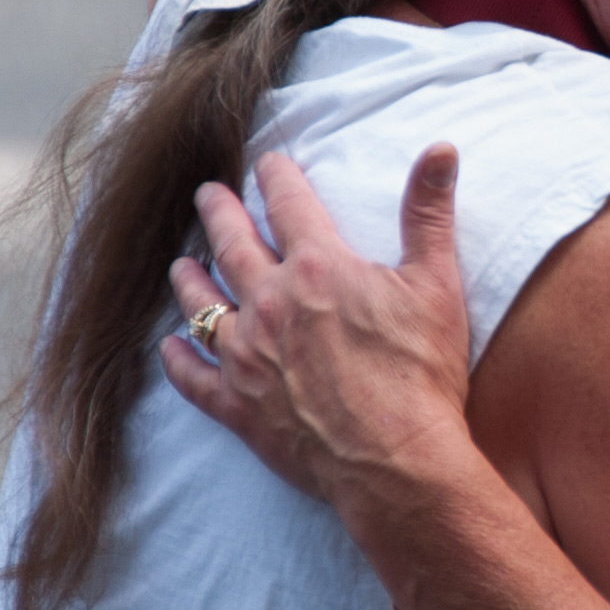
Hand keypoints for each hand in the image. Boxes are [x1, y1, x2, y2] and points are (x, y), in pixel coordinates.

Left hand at [160, 147, 473, 505]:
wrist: (396, 461)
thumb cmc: (421, 373)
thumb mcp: (437, 283)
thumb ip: (429, 212)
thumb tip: (441, 149)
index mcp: (318, 267)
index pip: (289, 204)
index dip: (277, 176)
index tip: (267, 162)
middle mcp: (270, 303)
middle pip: (233, 244)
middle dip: (219, 213)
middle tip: (207, 195)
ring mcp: (247, 356)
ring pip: (202, 306)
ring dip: (190, 279)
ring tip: (181, 263)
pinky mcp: (238, 406)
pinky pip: (192, 377)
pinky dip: (177, 360)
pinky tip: (169, 347)